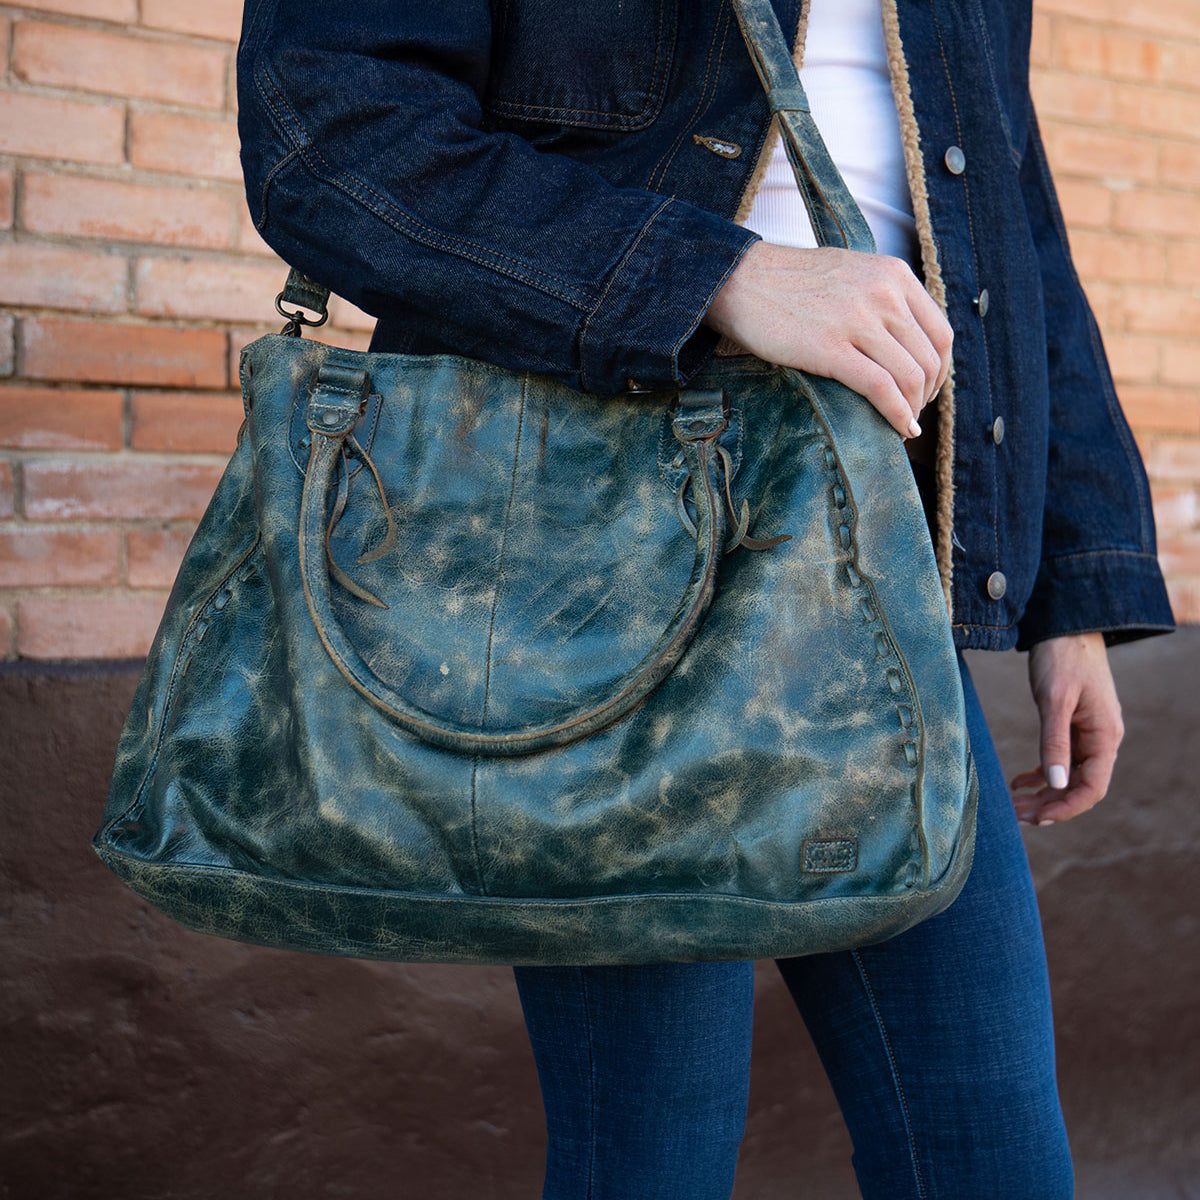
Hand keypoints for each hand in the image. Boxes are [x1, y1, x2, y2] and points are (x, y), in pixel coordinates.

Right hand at [704, 241, 952, 438]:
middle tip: (913, 414)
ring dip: (913, 410)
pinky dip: (897, 414)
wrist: (741, 280)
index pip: (941, 333)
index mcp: (893, 275)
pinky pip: (881, 388)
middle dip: (926, 395)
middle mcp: (883, 294)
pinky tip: (899, 429)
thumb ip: (882, 297)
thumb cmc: (790, 282)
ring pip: (910, 376)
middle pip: (928, 359)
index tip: (926, 390)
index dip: (940, 371)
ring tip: (903, 425)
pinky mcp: (830, 349)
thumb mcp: (852, 273)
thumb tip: (904, 339)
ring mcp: (858, 321)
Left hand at [1010, 632, 1123, 825]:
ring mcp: (1088, 734)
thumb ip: (1054, 742)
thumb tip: (1054, 784)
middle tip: (1015, 816)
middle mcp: (1101, 740)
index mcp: (1105, 737)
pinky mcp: (1072, 726)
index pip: (1092, 788)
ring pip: (1067, 776)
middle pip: (1079, 787)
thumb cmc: (1062, 659)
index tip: (1037, 819)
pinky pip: (1060, 760)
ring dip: (1043, 793)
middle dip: (1049, 805)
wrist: (1066, 627)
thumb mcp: (1054, 701)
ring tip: (1013, 805)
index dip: (1065, 808)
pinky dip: (1040, 773)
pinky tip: (1018, 782)